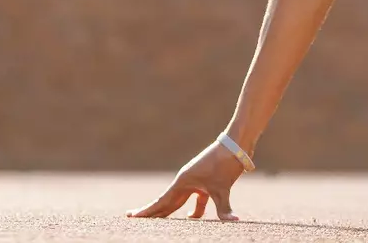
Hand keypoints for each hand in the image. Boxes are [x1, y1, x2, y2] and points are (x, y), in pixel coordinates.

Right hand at [128, 140, 245, 221]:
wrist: (236, 145)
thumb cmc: (225, 164)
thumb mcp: (223, 188)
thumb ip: (224, 209)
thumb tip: (233, 221)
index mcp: (183, 182)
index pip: (161, 202)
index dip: (147, 211)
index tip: (131, 216)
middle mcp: (186, 182)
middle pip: (165, 202)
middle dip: (151, 211)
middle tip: (133, 217)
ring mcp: (195, 182)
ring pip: (180, 201)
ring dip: (171, 211)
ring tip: (158, 220)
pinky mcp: (206, 182)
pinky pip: (197, 200)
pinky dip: (196, 210)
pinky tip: (193, 218)